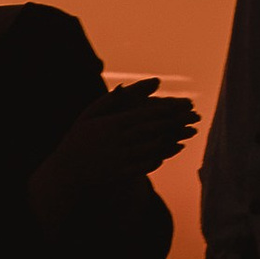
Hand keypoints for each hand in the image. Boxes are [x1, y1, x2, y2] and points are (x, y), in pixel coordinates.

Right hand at [27, 79, 198, 227]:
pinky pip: (147, 164)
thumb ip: (112, 100)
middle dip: (174, 122)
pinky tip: (175, 148)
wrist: (67, 172)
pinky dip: (164, 155)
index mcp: (110, 125)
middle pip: (151, 130)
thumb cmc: (79, 138)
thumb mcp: (90, 114)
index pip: (142, 115)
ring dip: (173, 138)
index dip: (162, 110)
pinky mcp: (122, 173)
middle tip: (192, 115)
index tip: (179, 104)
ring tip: (189, 131)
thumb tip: (126, 85)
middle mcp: (117, 142)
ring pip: (152, 147)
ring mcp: (120, 159)